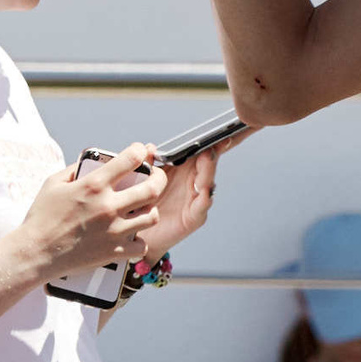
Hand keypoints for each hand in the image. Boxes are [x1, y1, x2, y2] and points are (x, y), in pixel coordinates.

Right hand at [12, 142, 166, 278]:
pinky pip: (142, 245)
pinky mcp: (114, 252)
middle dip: (159, 178)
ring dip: (150, 210)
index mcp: (93, 185)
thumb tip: (93, 163)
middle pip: (153, 187)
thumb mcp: (53, 183)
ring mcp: (114, 230)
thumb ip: (76, 169)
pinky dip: (139, 240)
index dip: (140, 151)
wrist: (35, 253)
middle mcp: (108, 206)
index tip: (140, 153)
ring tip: (143, 209)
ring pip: (153, 216)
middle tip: (155, 178)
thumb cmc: (41, 217)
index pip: (130, 158)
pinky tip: (131, 236)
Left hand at [135, 144, 224, 259]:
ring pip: (206, 180)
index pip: (200, 151)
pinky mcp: (194, 217)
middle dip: (216, 149)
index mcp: (183, 170)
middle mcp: (193, 182)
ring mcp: (196, 199)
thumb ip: (148, 162)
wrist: (137, 234)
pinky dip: (204, 196)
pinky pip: (201, 205)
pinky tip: (204, 189)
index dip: (212, 140)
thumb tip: (149, 147)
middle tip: (219, 137)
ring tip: (208, 156)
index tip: (223, 127)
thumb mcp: (143, 181)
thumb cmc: (142, 205)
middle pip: (208, 162)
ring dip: (209, 168)